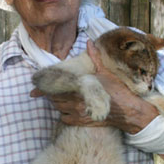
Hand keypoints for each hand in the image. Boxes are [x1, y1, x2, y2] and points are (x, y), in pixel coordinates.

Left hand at [30, 41, 157, 133]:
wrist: (127, 111)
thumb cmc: (117, 90)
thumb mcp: (106, 71)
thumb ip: (95, 57)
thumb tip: (90, 42)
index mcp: (80, 87)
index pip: (56, 87)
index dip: (44, 87)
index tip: (36, 86)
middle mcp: (76, 101)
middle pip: (54, 98)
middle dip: (51, 94)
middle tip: (50, 90)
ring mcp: (78, 112)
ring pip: (58, 108)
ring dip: (57, 104)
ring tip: (60, 98)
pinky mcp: (81, 121)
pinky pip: (64, 119)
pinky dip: (63, 115)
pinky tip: (68, 110)